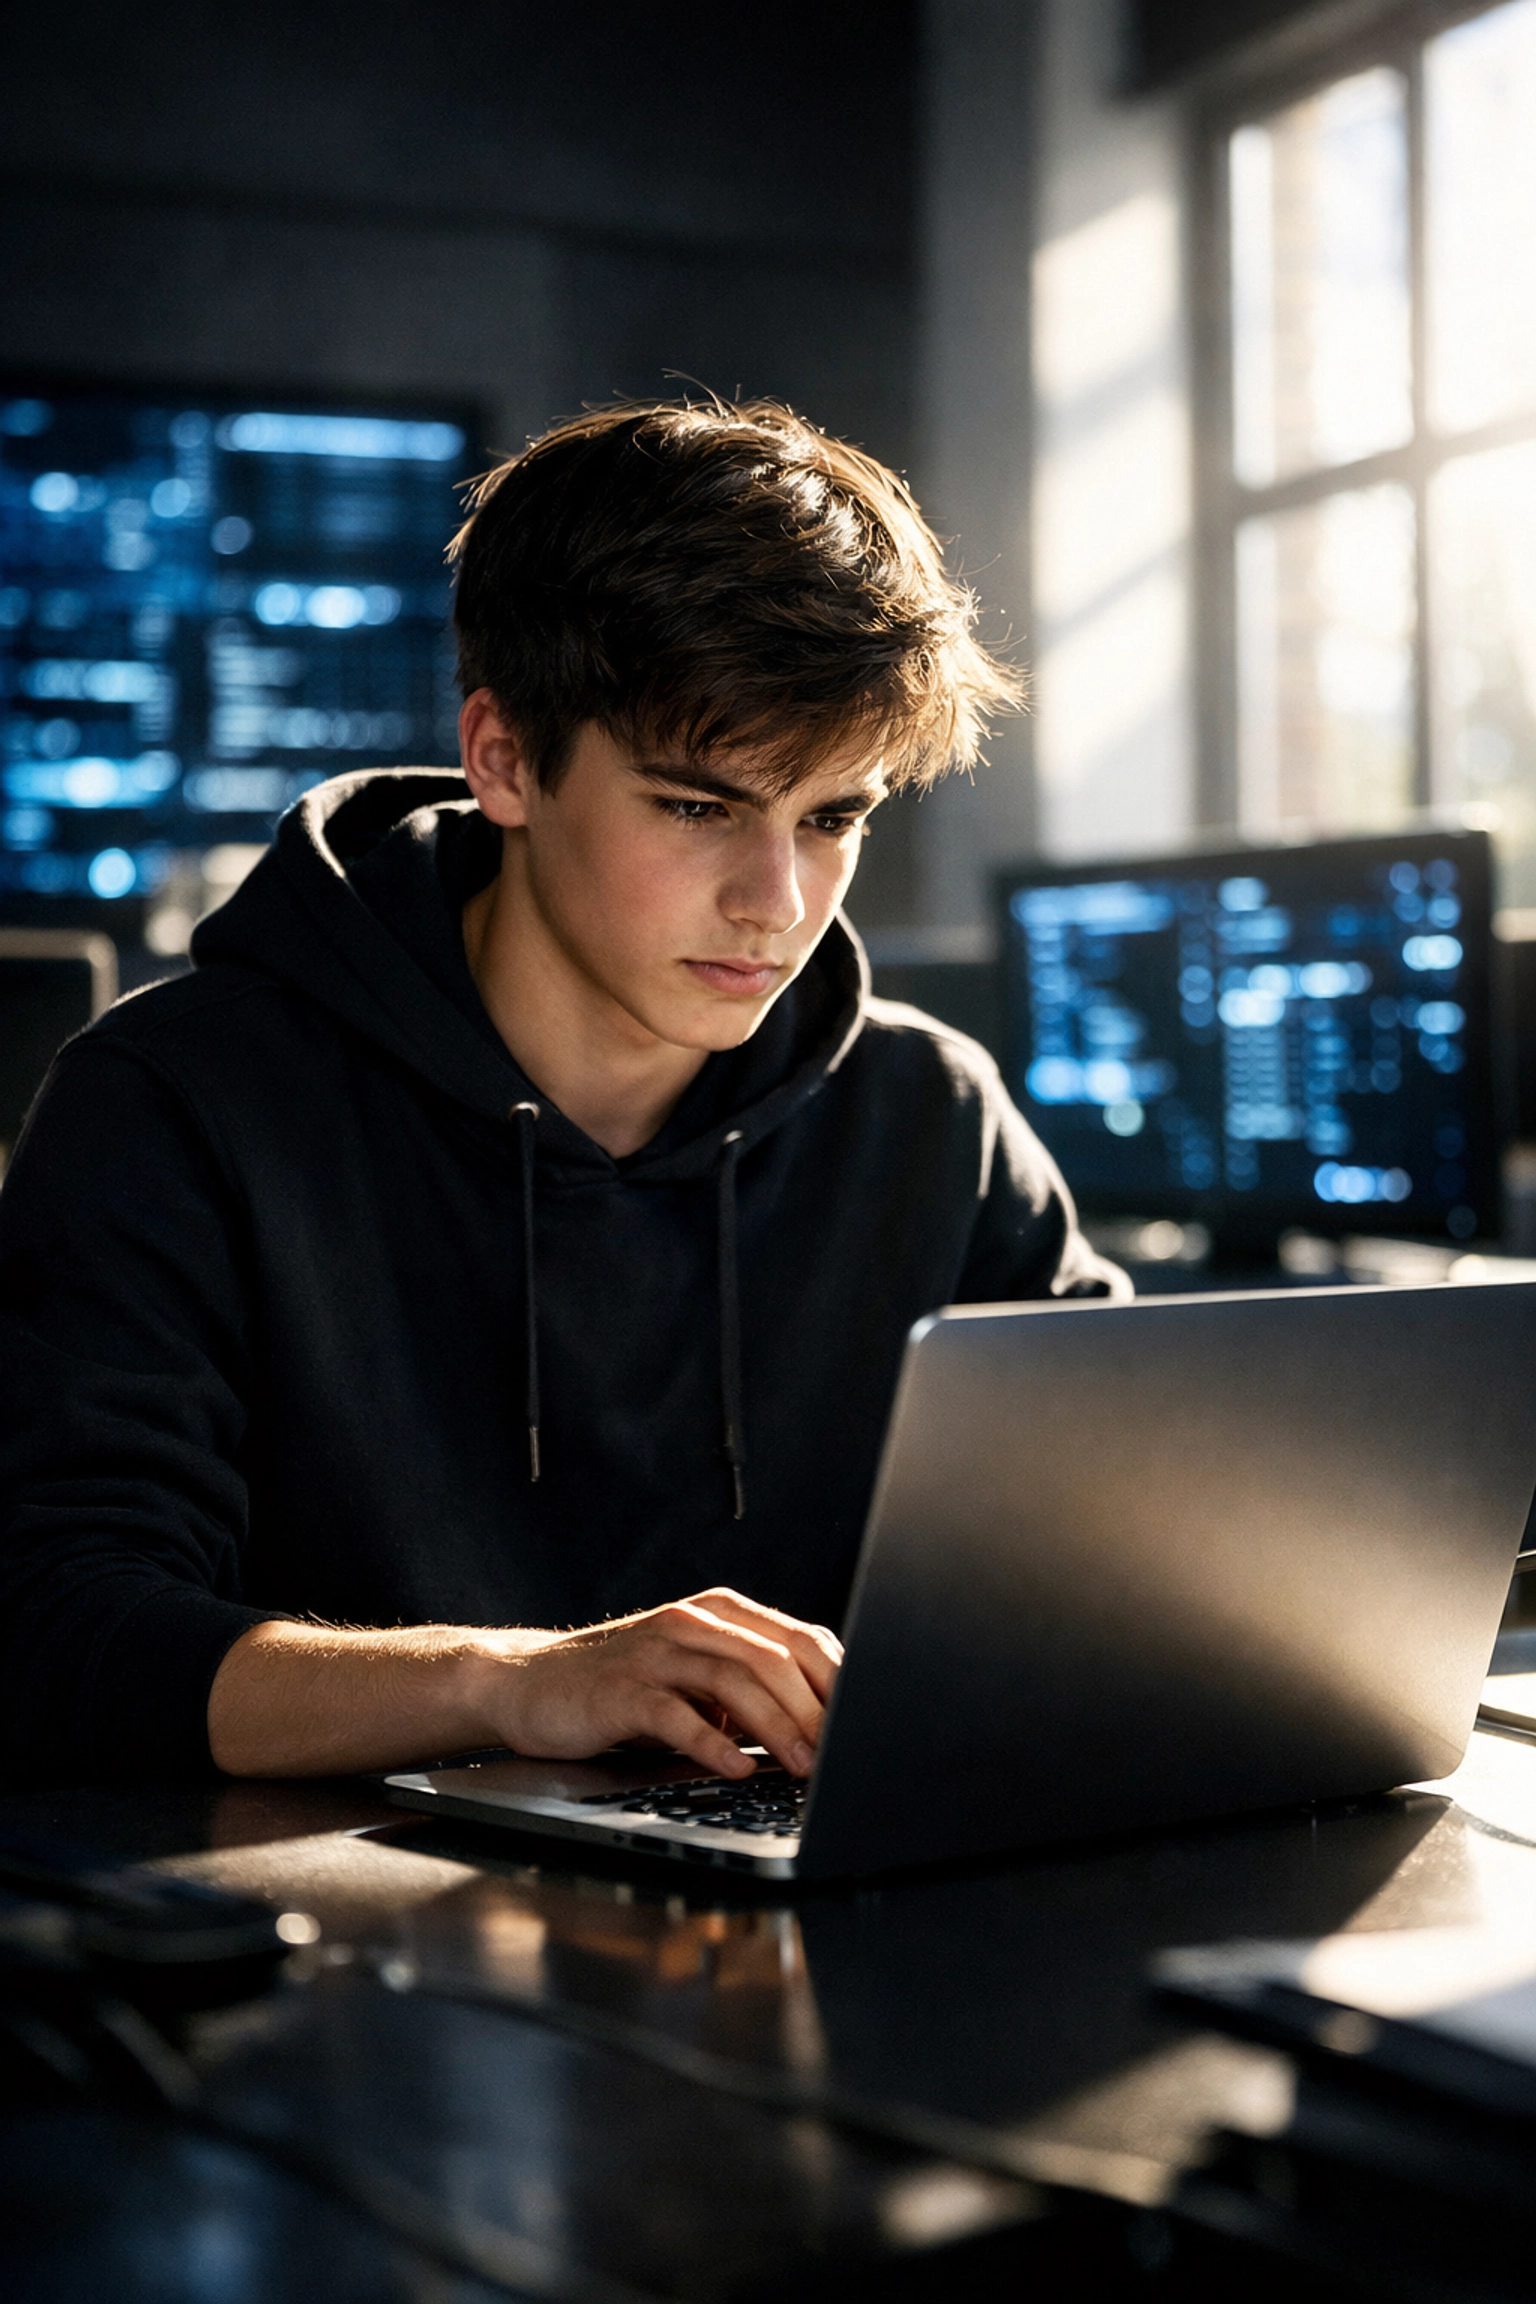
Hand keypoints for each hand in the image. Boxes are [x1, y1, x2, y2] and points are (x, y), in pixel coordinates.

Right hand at [475, 1587, 841, 1779]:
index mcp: (721, 1614)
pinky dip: (712, 1742)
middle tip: (841, 1754)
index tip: (866, 1725)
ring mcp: (656, 1652)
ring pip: (733, 1680)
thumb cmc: (626, 1687)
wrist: (532, 1683)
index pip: (801, 1639)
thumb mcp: (695, 1677)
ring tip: (804, 1765)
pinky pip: (675, 1713)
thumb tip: (824, 1730)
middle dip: (815, 1708)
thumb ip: (749, 1688)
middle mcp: (693, 1623)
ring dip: (777, 1726)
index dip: (839, 1682)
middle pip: (774, 1657)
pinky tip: (735, 1767)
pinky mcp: (622, 1689)